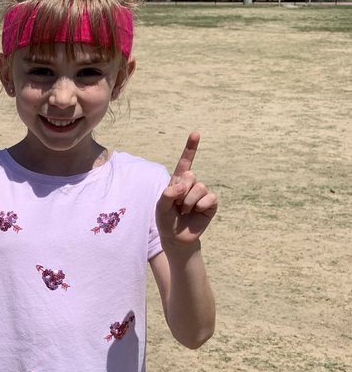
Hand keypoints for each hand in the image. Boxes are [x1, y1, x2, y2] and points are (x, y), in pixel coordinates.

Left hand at [156, 132, 217, 250]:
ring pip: (199, 187)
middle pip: (191, 176)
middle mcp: (192, 184)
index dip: (191, 148)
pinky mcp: (211, 204)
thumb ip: (168, 192)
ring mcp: (202, 193)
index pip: (185, 162)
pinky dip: (200, 206)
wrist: (175, 238)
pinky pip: (209, 198)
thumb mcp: (160, 205)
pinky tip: (195, 213)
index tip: (196, 134)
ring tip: (184, 211)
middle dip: (181, 192)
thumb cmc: (165, 220)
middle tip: (177, 205)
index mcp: (178, 181)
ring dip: (188, 202)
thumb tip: (185, 184)